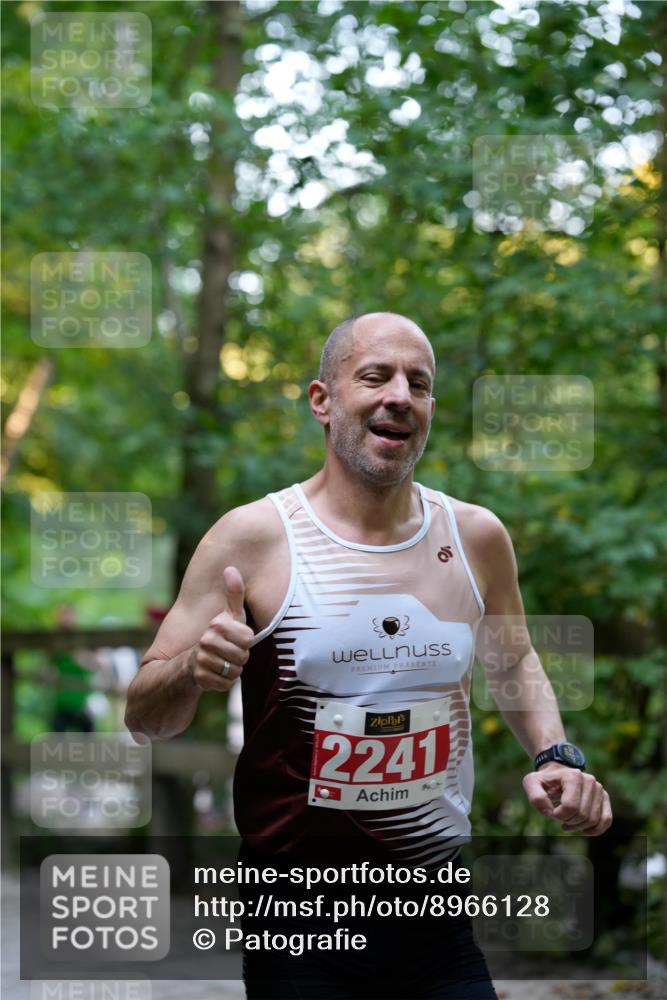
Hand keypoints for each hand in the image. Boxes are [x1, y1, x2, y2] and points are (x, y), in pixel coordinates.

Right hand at [187, 566, 253, 690]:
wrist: (188, 664)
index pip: (248, 639)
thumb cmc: (217, 637)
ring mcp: (202, 659)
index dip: (245, 643)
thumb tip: (230, 567)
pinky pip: (227, 685)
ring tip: (221, 663)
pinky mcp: (200, 677)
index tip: (234, 639)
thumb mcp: (229, 616)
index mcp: (217, 624)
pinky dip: (224, 683)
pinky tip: (215, 675)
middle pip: (243, 657)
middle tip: (227, 654)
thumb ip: (234, 594)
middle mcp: (207, 640)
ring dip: (232, 671)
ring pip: (236, 672)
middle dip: (239, 659)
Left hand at [522, 763, 612, 835]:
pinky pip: (606, 820)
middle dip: (568, 822)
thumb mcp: (531, 783)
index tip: (552, 812)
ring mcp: (599, 789)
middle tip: (559, 817)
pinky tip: (584, 831)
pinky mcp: (604, 798)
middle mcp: (590, 780)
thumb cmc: (544, 781)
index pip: (570, 806)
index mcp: (573, 775)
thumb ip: (535, 797)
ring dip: (578, 827)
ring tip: (567, 822)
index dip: (559, 815)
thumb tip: (549, 812)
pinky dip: (596, 830)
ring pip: (593, 820)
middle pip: (583, 815)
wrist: (556, 775)